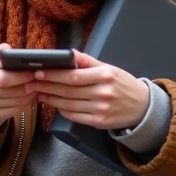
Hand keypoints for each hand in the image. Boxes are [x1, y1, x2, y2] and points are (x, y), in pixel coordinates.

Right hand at [0, 43, 36, 123]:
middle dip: (29, 86)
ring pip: (17, 102)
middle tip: (40, 81)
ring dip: (30, 96)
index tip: (34, 72)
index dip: (22, 76)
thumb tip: (7, 48)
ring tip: (36, 88)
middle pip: (13, 92)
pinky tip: (29, 98)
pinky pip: (15, 111)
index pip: (4, 78)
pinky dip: (26, 105)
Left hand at [27, 50, 148, 130]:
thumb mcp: (109, 68)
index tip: (38, 72)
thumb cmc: (123, 84)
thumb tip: (68, 54)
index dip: (54, 75)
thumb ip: (87, 61)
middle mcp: (103, 92)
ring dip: (51, 99)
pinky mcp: (99, 122)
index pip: (73, 75)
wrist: (143, 107)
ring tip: (38, 93)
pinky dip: (62, 110)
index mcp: (105, 75)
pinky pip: (75, 116)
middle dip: (47, 86)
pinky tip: (54, 104)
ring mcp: (101, 109)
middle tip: (32, 83)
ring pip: (69, 104)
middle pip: (68, 90)